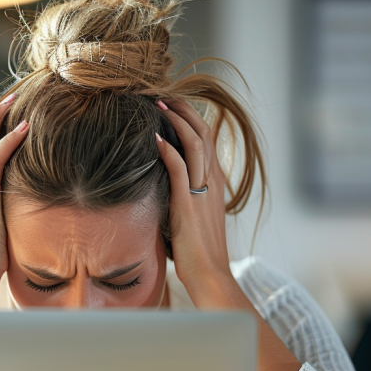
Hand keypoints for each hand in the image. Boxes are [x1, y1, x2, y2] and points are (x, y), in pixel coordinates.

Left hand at [155, 99, 233, 304]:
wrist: (210, 275)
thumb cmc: (198, 253)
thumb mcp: (194, 219)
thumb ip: (184, 199)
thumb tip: (164, 190)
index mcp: (214, 184)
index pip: (207, 141)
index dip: (192, 120)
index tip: (173, 107)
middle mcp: (212, 182)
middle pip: (204, 134)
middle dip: (184, 111)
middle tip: (165, 95)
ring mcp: (202, 192)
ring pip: (195, 144)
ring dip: (177, 121)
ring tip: (159, 104)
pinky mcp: (189, 204)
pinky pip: (180, 169)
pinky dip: (168, 150)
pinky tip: (155, 138)